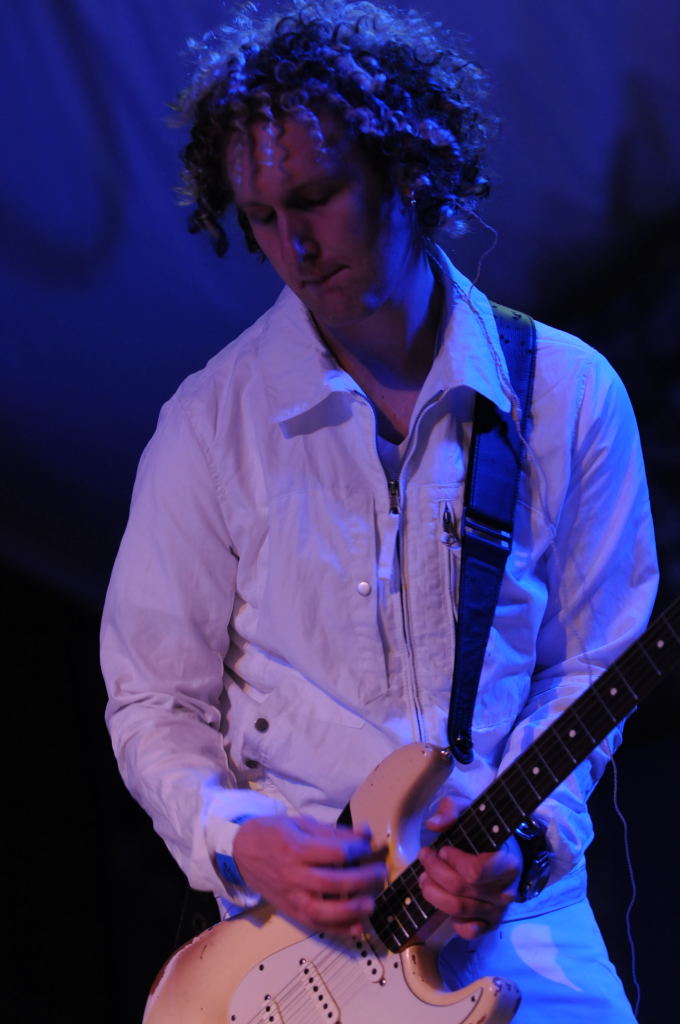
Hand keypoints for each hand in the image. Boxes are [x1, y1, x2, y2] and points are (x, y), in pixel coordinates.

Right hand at [232, 815, 386, 934]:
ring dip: (351, 911)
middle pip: (332, 883)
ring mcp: (291, 897)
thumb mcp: (301, 824)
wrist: (241, 852)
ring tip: (371, 904)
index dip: (357, 849)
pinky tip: (357, 927)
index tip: (368, 845)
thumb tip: (365, 833)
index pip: (334, 853)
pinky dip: (337, 930)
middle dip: (361, 879)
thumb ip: (334, 832)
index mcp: (295, 848)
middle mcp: (293, 875)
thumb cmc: (272, 834)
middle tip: (380, 873)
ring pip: (323, 911)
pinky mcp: (290, 911)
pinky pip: (315, 925)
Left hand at [419, 796, 520, 939]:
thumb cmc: (485, 833)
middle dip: (435, 871)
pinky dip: (452, 920)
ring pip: (458, 909)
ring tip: (423, 877)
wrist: (506, 854)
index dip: (454, 861)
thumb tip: (433, 824)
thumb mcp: (470, 811)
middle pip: (460, 888)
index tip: (443, 849)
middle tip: (425, 857)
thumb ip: (452, 810)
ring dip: (433, 893)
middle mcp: (505, 891)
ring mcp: (498, 911)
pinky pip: (468, 931)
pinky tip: (444, 901)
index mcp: (507, 862)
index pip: (476, 872)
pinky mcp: (489, 925)